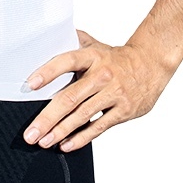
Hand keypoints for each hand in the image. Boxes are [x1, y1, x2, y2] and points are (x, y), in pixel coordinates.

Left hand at [22, 30, 172, 151]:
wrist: (151, 64)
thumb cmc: (117, 57)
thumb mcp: (95, 45)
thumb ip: (73, 43)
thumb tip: (48, 37)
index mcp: (92, 56)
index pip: (67, 61)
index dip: (48, 72)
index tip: (30, 85)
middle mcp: (101, 75)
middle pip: (70, 98)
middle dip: (48, 117)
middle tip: (30, 132)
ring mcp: (113, 94)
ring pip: (82, 116)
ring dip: (60, 131)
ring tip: (43, 141)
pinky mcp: (123, 111)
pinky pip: (98, 127)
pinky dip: (81, 138)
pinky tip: (65, 145)